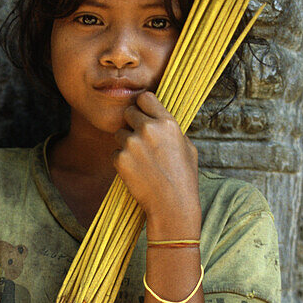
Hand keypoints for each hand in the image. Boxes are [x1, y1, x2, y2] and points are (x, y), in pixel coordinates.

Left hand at [114, 92, 200, 234]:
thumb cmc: (183, 177)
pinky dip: (121, 161)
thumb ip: (171, 129)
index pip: (145, 98)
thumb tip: (160, 118)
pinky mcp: (120, 159)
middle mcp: (149, 129)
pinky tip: (136, 172)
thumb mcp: (187, 147)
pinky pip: (115, 153)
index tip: (143, 115)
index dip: (142, 106)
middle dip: (131, 124)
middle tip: (139, 141)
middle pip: (128, 113)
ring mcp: (132, 144)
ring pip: (119, 134)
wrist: (172, 204)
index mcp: (167, 123)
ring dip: (125, 143)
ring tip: (141, 160)